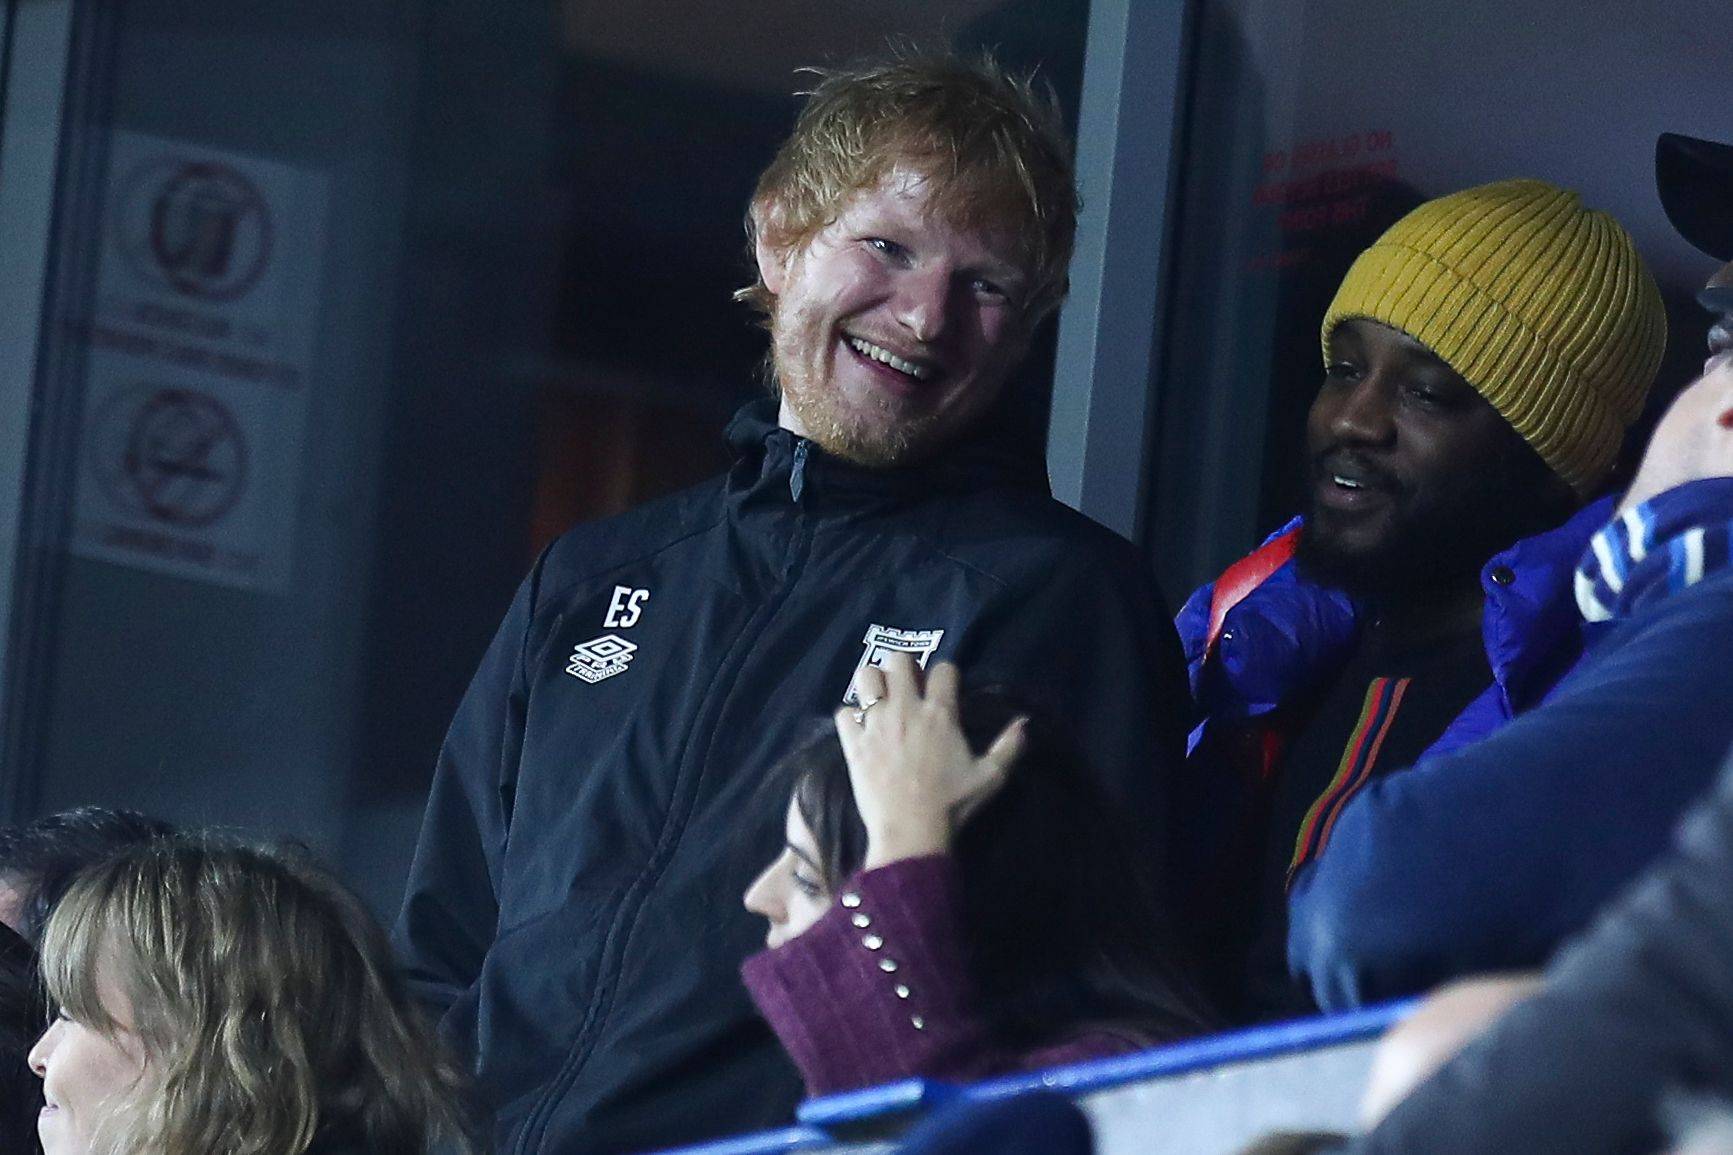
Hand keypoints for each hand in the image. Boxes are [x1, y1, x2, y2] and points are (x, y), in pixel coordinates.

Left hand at [834, 655, 1026, 868]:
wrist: (911, 831)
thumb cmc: (952, 804)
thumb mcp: (990, 777)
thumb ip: (1009, 747)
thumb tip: (1025, 722)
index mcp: (941, 714)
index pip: (944, 668)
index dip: (945, 675)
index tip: (944, 689)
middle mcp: (906, 709)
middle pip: (899, 660)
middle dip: (904, 668)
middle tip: (908, 688)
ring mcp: (876, 723)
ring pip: (866, 676)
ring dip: (873, 684)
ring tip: (880, 701)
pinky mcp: (854, 742)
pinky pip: (844, 712)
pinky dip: (851, 718)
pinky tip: (860, 730)